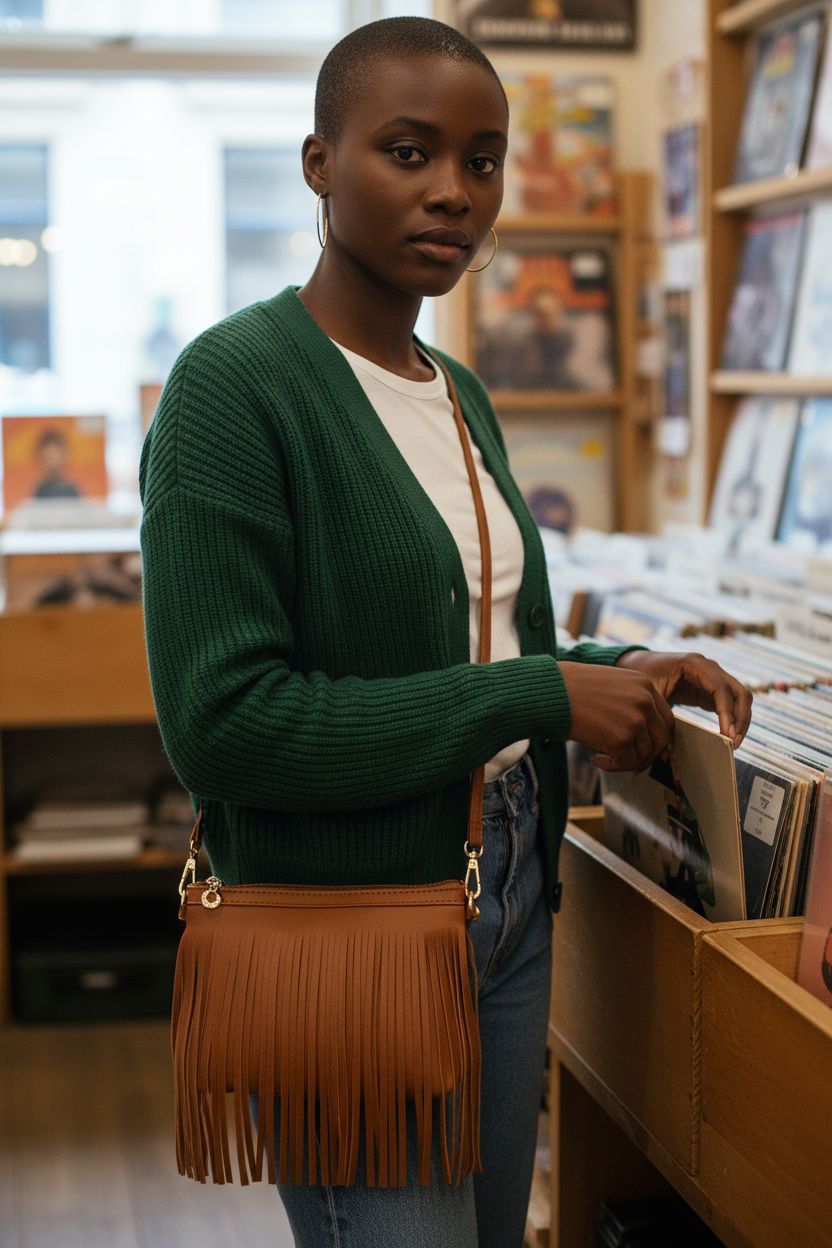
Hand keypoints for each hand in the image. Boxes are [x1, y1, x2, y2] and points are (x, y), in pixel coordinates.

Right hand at [559, 660, 675, 772]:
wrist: (549, 691)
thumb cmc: (571, 687)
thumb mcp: (611, 684)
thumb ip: (631, 702)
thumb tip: (641, 732)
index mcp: (645, 684)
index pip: (665, 719)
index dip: (655, 738)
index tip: (641, 747)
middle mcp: (645, 700)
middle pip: (662, 739)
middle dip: (647, 755)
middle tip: (630, 762)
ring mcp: (635, 720)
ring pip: (645, 755)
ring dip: (626, 762)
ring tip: (604, 757)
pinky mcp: (621, 738)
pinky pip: (627, 763)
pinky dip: (613, 767)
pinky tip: (596, 760)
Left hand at [614, 649, 752, 747]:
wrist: (638, 664)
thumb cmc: (642, 675)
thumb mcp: (650, 693)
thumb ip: (661, 717)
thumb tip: (668, 754)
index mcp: (695, 664)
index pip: (721, 689)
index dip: (727, 713)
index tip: (727, 735)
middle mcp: (710, 668)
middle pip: (739, 692)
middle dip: (741, 719)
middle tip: (734, 743)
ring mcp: (713, 678)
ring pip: (740, 699)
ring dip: (740, 721)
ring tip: (734, 743)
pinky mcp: (711, 689)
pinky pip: (730, 704)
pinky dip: (732, 719)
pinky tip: (728, 736)